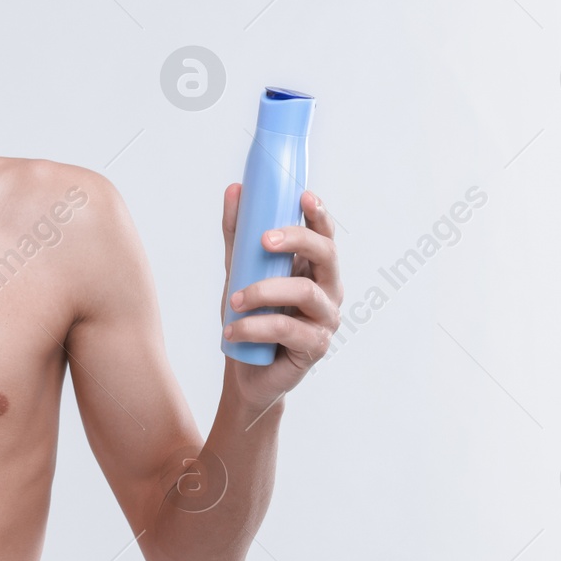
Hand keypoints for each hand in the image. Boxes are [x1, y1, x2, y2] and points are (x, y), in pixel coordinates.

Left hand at [219, 187, 342, 405]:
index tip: (304, 195)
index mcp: (314, 267)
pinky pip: (288, 328)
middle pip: (326, 254)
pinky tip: (232, 330)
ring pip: (304, 291)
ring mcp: (325, 319)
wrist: (246, 370)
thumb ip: (238, 234)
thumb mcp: (239, 271)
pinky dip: (255, 327)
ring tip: (233, 301)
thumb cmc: (250, 316)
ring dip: (263, 291)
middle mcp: (328, 289)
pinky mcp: (315, 346)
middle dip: (296, 240)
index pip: (324, 234)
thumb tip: (235, 189)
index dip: (319, 214)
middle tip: (262, 240)